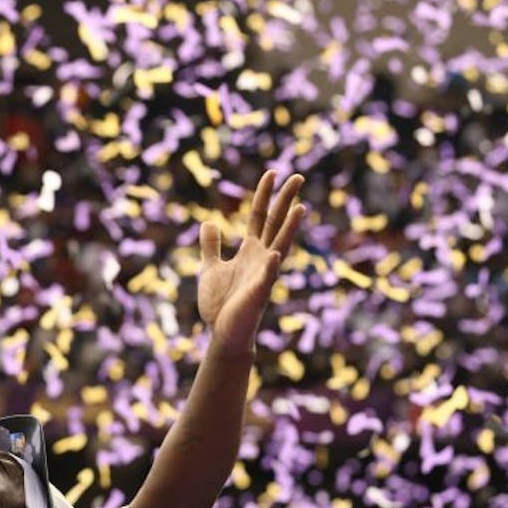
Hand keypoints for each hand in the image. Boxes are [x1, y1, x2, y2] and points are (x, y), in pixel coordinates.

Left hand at [197, 170, 305, 351]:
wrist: (224, 334)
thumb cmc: (220, 304)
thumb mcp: (210, 268)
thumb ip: (211, 246)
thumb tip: (208, 222)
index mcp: (251, 250)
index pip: (260, 216)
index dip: (265, 195)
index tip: (272, 173)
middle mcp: (262, 258)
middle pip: (276, 224)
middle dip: (285, 201)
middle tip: (297, 177)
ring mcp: (263, 275)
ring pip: (280, 246)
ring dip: (290, 229)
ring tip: (300, 208)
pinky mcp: (258, 294)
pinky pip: (267, 279)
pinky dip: (271, 267)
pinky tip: (275, 254)